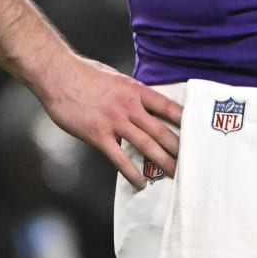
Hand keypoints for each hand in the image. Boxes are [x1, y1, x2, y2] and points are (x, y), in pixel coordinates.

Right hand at [35, 53, 183, 190]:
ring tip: (176, 174)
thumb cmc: (84, 73)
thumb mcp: (115, 78)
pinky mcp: (98, 135)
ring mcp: (114, 121)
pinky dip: (132, 173)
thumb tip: (141, 102)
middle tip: (193, 162)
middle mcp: (129, 107)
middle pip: (161, 131)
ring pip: (145, 145)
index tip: (199, 131)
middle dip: (179, 148)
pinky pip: (119, 158)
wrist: (57, 74)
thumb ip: (130, 92)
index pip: (168, 107)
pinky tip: (141, 183)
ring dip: (163, 162)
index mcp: (135, 90)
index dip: (185, 121)